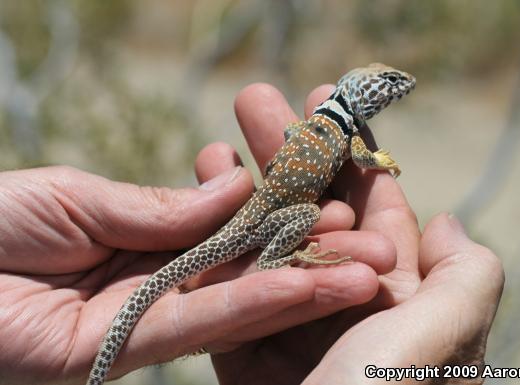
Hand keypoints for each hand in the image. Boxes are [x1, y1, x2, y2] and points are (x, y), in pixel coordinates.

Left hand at [0, 132, 393, 381]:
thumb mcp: (82, 196)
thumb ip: (161, 207)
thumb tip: (238, 186)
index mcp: (149, 241)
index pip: (233, 233)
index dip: (285, 221)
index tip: (336, 203)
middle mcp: (159, 284)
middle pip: (249, 272)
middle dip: (316, 260)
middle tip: (379, 250)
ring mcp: (146, 322)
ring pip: (241, 303)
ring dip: (307, 288)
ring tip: (370, 273)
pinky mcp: (124, 353)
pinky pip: (203, 324)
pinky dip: (257, 305)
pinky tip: (308, 288)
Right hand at [210, 84, 502, 384]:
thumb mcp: (437, 344)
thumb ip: (465, 281)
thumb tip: (450, 223)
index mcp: (398, 305)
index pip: (375, 209)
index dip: (348, 152)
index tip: (321, 101)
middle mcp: (345, 313)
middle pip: (314, 216)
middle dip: (285, 154)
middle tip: (255, 100)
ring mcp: (292, 332)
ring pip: (265, 247)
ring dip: (239, 192)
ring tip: (211, 143)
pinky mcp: (245, 357)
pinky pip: (226, 293)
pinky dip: (209, 247)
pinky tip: (192, 204)